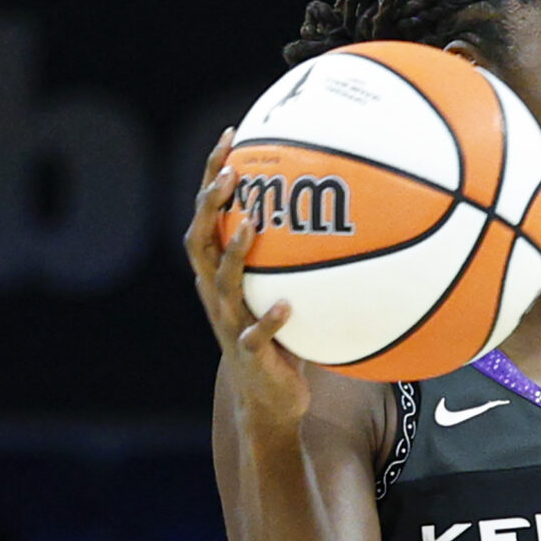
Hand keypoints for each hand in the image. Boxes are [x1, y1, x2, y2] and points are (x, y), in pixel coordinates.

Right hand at [184, 130, 308, 430]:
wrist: (268, 403)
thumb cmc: (280, 341)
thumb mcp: (282, 291)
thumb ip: (295, 257)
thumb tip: (340, 211)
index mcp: (218, 275)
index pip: (206, 215)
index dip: (213, 176)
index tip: (231, 136)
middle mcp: (216, 295)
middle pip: (200, 240)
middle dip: (212, 204)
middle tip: (231, 172)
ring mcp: (230, 325)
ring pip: (222, 284)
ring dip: (234, 254)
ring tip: (251, 225)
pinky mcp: (250, 356)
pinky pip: (257, 336)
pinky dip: (270, 322)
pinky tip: (288, 307)